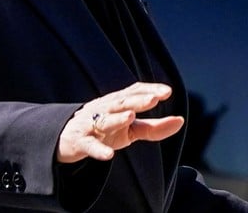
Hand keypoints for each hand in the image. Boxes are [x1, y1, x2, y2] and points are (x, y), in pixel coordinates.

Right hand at [57, 82, 184, 163]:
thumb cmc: (104, 131)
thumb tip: (181, 121)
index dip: (149, 90)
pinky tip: (109, 156)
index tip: (167, 92)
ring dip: (117, 118)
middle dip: (137, 100)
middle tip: (154, 98)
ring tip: (131, 116)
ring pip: (104, 120)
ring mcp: (91, 124)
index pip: (133, 91)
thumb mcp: (130, 130)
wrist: (66, 139)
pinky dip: (98, 150)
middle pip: (121, 102)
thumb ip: (154, 127)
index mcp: (117, 103)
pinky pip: (89, 145)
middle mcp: (104, 109)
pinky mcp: (80, 142)